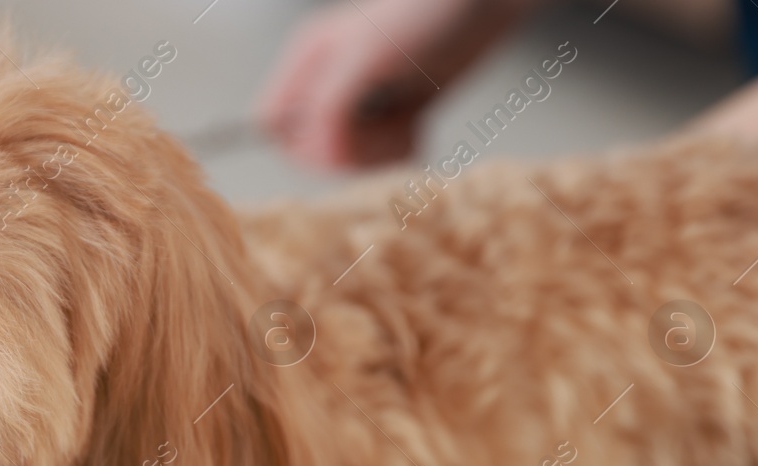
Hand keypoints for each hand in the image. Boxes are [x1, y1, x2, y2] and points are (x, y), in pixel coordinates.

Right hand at [260, 0, 539, 169]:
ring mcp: (361, 101)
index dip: (298, 141)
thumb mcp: (366, 56)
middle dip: (346, 150)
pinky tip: (419, 127)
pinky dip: (399, 152)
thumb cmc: (425, 13)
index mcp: (308, 62)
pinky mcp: (393, 114)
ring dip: (377, 154)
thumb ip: (331, 107)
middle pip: (308, 149)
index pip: (273, 123)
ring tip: (408, 122)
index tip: (339, 135)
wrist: (484, 2)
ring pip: (345, 158)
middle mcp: (327, 83)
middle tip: (383, 124)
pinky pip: (379, 158)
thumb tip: (321, 153)